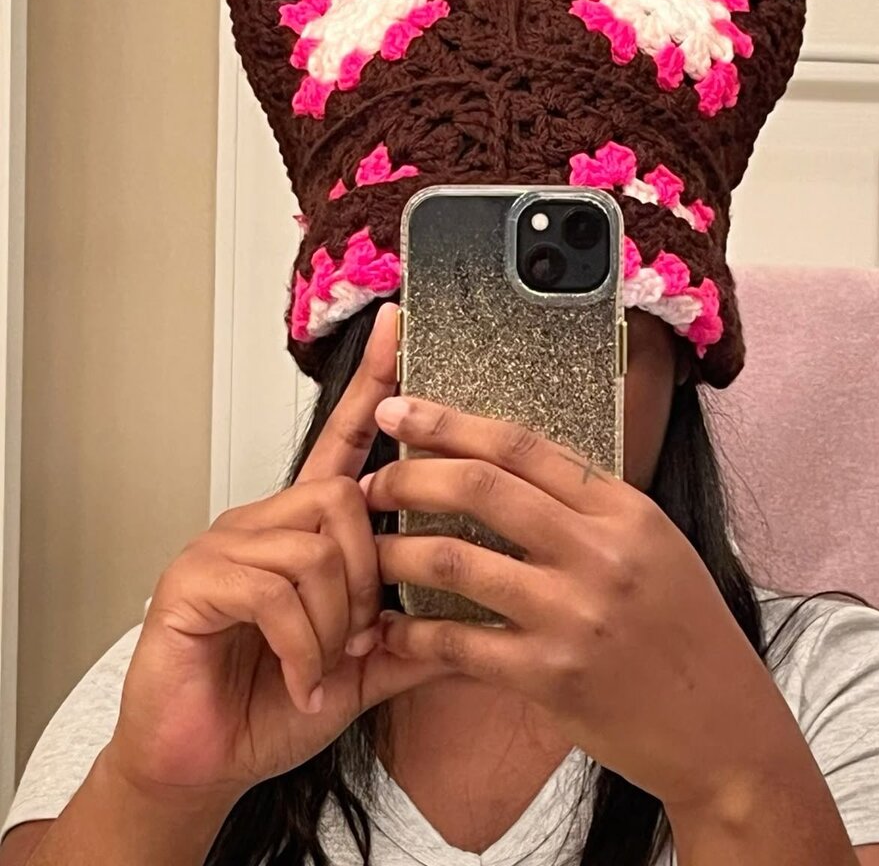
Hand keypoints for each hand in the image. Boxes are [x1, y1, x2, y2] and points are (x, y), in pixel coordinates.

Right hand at [106, 306, 453, 806]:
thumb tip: (471, 622)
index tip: (398, 327)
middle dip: (370, 576)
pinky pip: (274, 589)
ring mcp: (223, 546)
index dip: (373, 384)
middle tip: (358, 638)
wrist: (201, 764)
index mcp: (299, 531)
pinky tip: (298, 678)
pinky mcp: (193, 580)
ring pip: (316, 546)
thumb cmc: (268, 706)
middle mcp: (260, 523)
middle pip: (345, 498)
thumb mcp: (358, 670)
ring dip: (336, 621)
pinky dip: (303, 647)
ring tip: (322, 665)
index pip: (343, 439)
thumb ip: (409, 639)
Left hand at [363, 396, 810, 811]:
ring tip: (366, 550)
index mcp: (624, 509)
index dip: (449, 421)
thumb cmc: (684, 631)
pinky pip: (459, 645)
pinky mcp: (552, 677)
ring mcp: (574, 615)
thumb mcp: (654, 545)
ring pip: (456, 562)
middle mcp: (600, 552)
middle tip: (369, 480)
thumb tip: (509, 464)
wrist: (724, 732)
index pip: (522, 445)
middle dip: (409, 475)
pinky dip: (411, 635)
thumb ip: (589, 506)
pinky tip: (386, 630)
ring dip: (396, 553)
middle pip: (481, 488)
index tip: (399, 406)